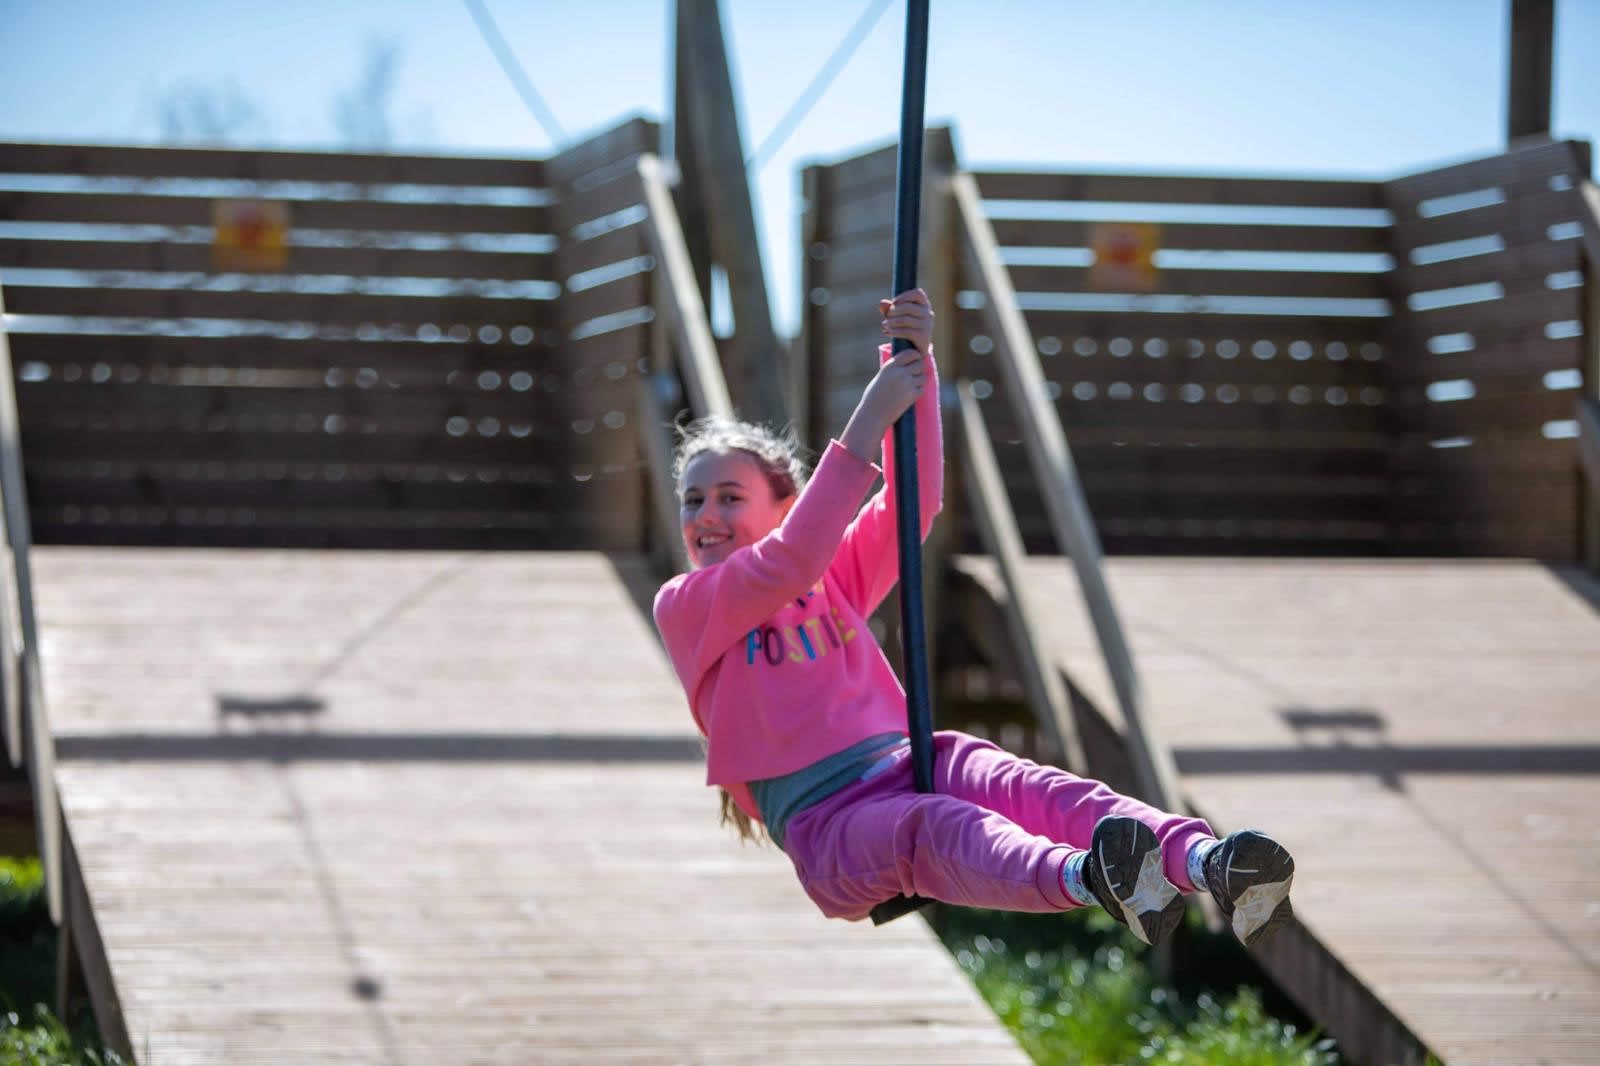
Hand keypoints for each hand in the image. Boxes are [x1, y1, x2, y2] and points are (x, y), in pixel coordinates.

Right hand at [840, 346, 925, 460]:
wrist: (872, 415)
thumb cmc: (873, 398)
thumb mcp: (881, 378)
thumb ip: (893, 370)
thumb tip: (906, 365)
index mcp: (890, 366)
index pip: (911, 353)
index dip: (915, 356)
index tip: (915, 361)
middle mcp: (899, 372)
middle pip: (920, 364)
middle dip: (919, 369)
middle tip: (914, 376)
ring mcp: (907, 383)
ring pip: (923, 377)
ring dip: (920, 381)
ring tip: (910, 387)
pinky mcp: (912, 395)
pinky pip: (921, 389)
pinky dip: (918, 392)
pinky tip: (909, 396)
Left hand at [879, 288, 933, 354]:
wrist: (916, 349)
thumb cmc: (906, 328)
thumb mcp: (897, 317)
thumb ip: (889, 309)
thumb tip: (882, 303)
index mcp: (924, 305)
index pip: (918, 294)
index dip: (904, 296)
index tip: (893, 303)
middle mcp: (928, 313)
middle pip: (908, 307)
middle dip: (894, 311)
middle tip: (887, 316)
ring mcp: (927, 325)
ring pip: (905, 319)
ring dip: (891, 322)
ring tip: (884, 325)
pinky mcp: (923, 336)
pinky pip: (906, 331)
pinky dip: (894, 331)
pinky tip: (887, 332)